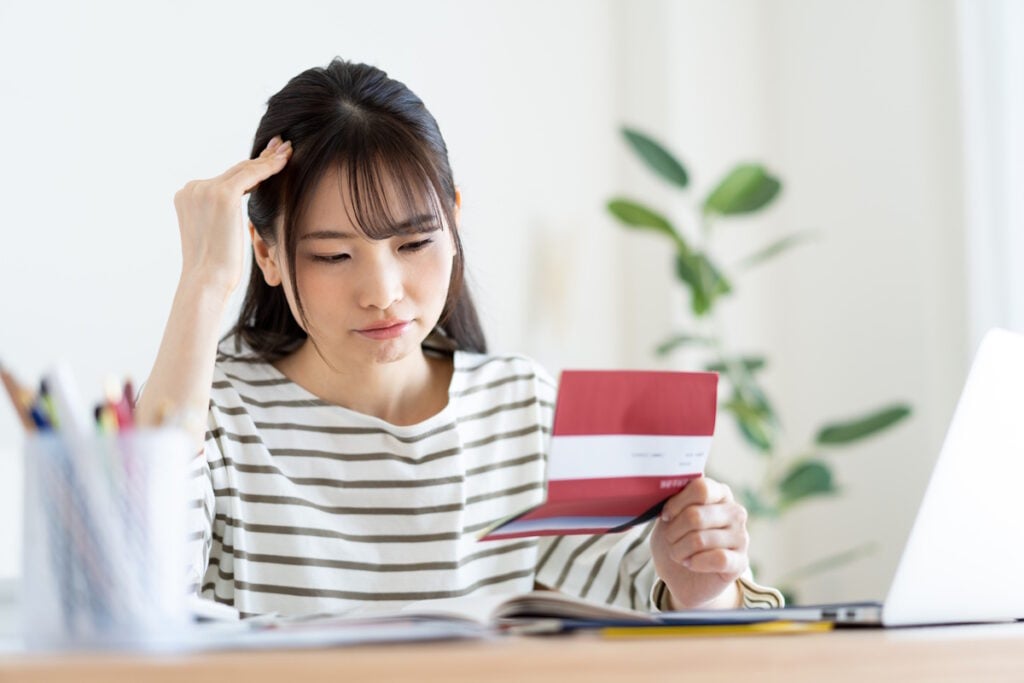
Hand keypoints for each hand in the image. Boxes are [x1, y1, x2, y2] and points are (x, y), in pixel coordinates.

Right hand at [172, 136, 291, 297]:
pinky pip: (252, 175)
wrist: (206, 281)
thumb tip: (238, 208)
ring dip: (269, 160)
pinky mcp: (222, 195)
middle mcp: (192, 188)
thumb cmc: (216, 267)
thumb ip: (223, 214)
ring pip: (245, 170)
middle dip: (261, 158)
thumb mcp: (215, 233)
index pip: (226, 179)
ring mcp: (204, 190)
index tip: (268, 158)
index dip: (250, 167)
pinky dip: (270, 167)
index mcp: (187, 196)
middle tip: (282, 146)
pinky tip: (285, 162)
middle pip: (235, 170)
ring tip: (288, 150)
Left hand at [649, 476, 748, 608]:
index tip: (665, 516)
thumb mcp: (667, 518)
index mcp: (718, 493)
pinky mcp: (741, 562)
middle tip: (670, 540)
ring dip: (680, 550)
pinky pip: (718, 558)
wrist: (682, 578)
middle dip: (674, 532)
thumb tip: (663, 489)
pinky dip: (696, 562)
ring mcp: (741, 537)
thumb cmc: (676, 541)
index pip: (701, 488)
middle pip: (696, 515)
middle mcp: (735, 512)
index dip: (677, 503)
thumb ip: (670, 501)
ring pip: (701, 539)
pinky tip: (691, 563)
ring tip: (679, 554)